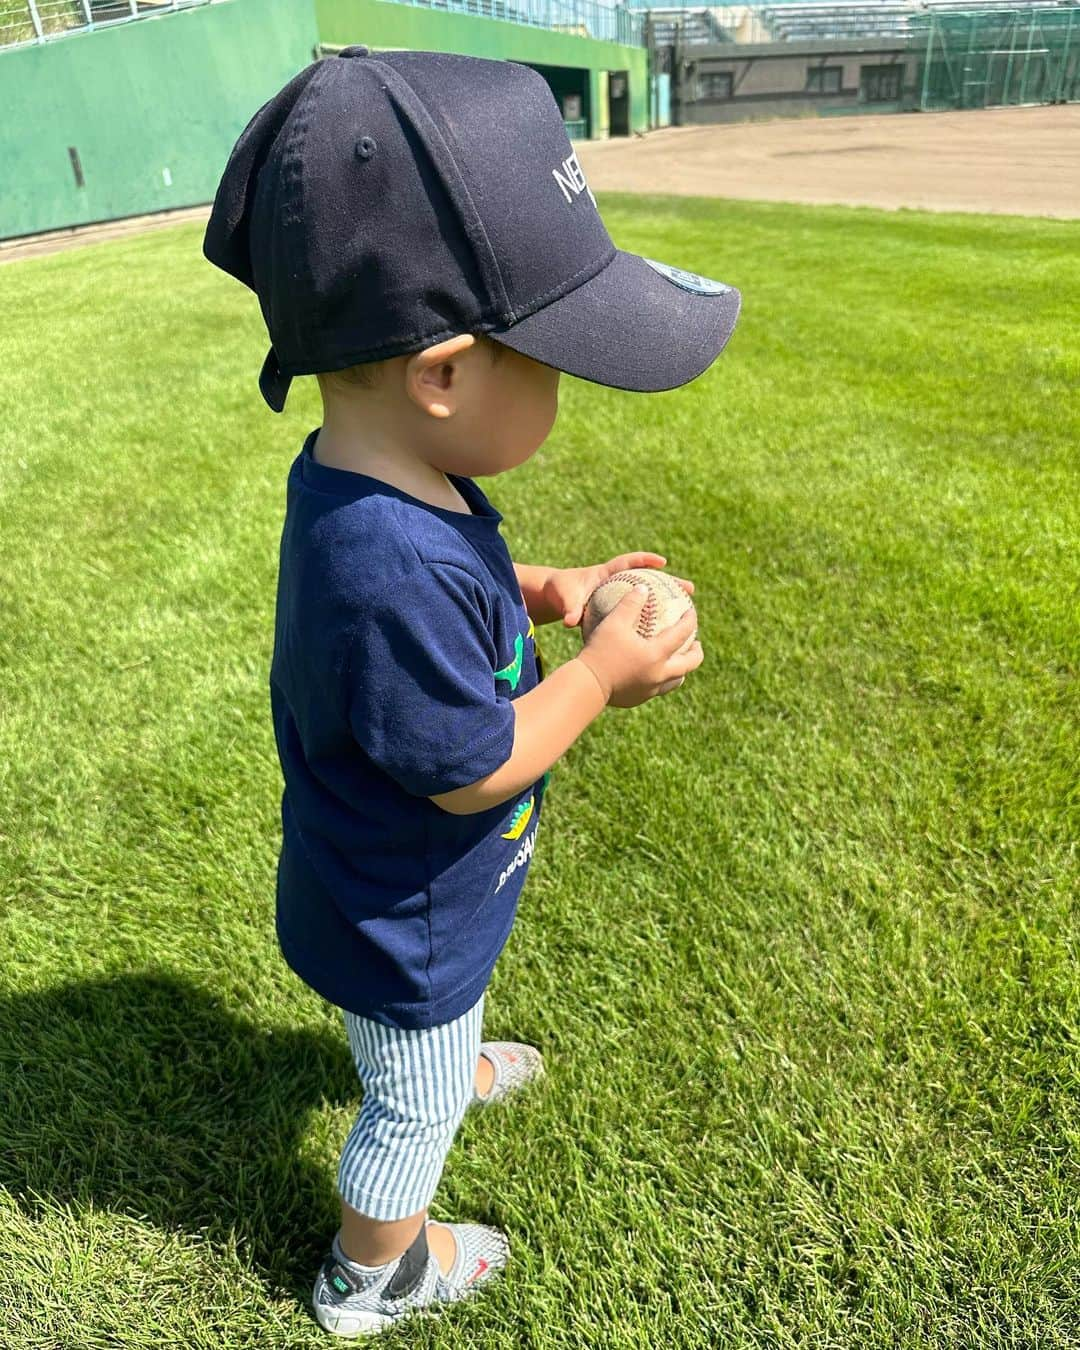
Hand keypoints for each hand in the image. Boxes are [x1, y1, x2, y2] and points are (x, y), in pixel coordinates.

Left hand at [543, 552, 694, 628]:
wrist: (554, 597)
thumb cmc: (560, 592)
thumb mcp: (564, 597)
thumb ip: (569, 608)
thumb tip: (570, 622)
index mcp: (606, 573)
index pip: (628, 562)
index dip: (645, 560)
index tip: (662, 563)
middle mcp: (617, 583)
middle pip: (648, 580)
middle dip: (669, 582)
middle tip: (689, 590)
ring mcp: (620, 596)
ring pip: (648, 598)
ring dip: (666, 604)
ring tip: (687, 614)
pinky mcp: (618, 610)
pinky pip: (640, 614)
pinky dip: (651, 621)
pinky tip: (666, 635)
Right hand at [576, 586, 702, 708]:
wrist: (586, 685)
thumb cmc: (600, 651)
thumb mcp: (614, 623)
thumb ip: (630, 604)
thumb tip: (643, 588)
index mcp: (656, 654)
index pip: (682, 634)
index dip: (690, 621)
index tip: (691, 612)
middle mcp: (659, 674)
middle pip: (689, 664)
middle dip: (696, 652)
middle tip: (696, 642)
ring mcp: (650, 689)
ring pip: (676, 681)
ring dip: (681, 669)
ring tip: (678, 660)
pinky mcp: (639, 698)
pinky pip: (657, 689)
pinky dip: (661, 679)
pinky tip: (652, 672)